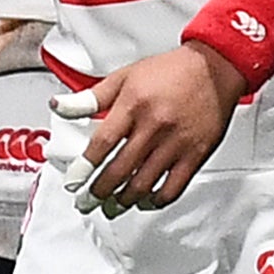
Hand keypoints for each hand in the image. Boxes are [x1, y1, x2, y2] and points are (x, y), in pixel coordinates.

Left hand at [50, 43, 246, 215]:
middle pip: (120, 169)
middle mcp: (154, 125)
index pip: (102, 144)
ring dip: (123, 200)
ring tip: (112, 205)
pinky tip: (145, 202)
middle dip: (99, 192)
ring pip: (144, 184)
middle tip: (89, 202)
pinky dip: (155, 201)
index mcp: (133, 104)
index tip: (74, 183)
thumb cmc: (169, 71)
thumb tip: (59, 105)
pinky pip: (173, 188)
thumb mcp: (124, 76)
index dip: (85, 168)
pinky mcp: (195, 155)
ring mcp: (176, 143)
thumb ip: (91, 97)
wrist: (213, 68)